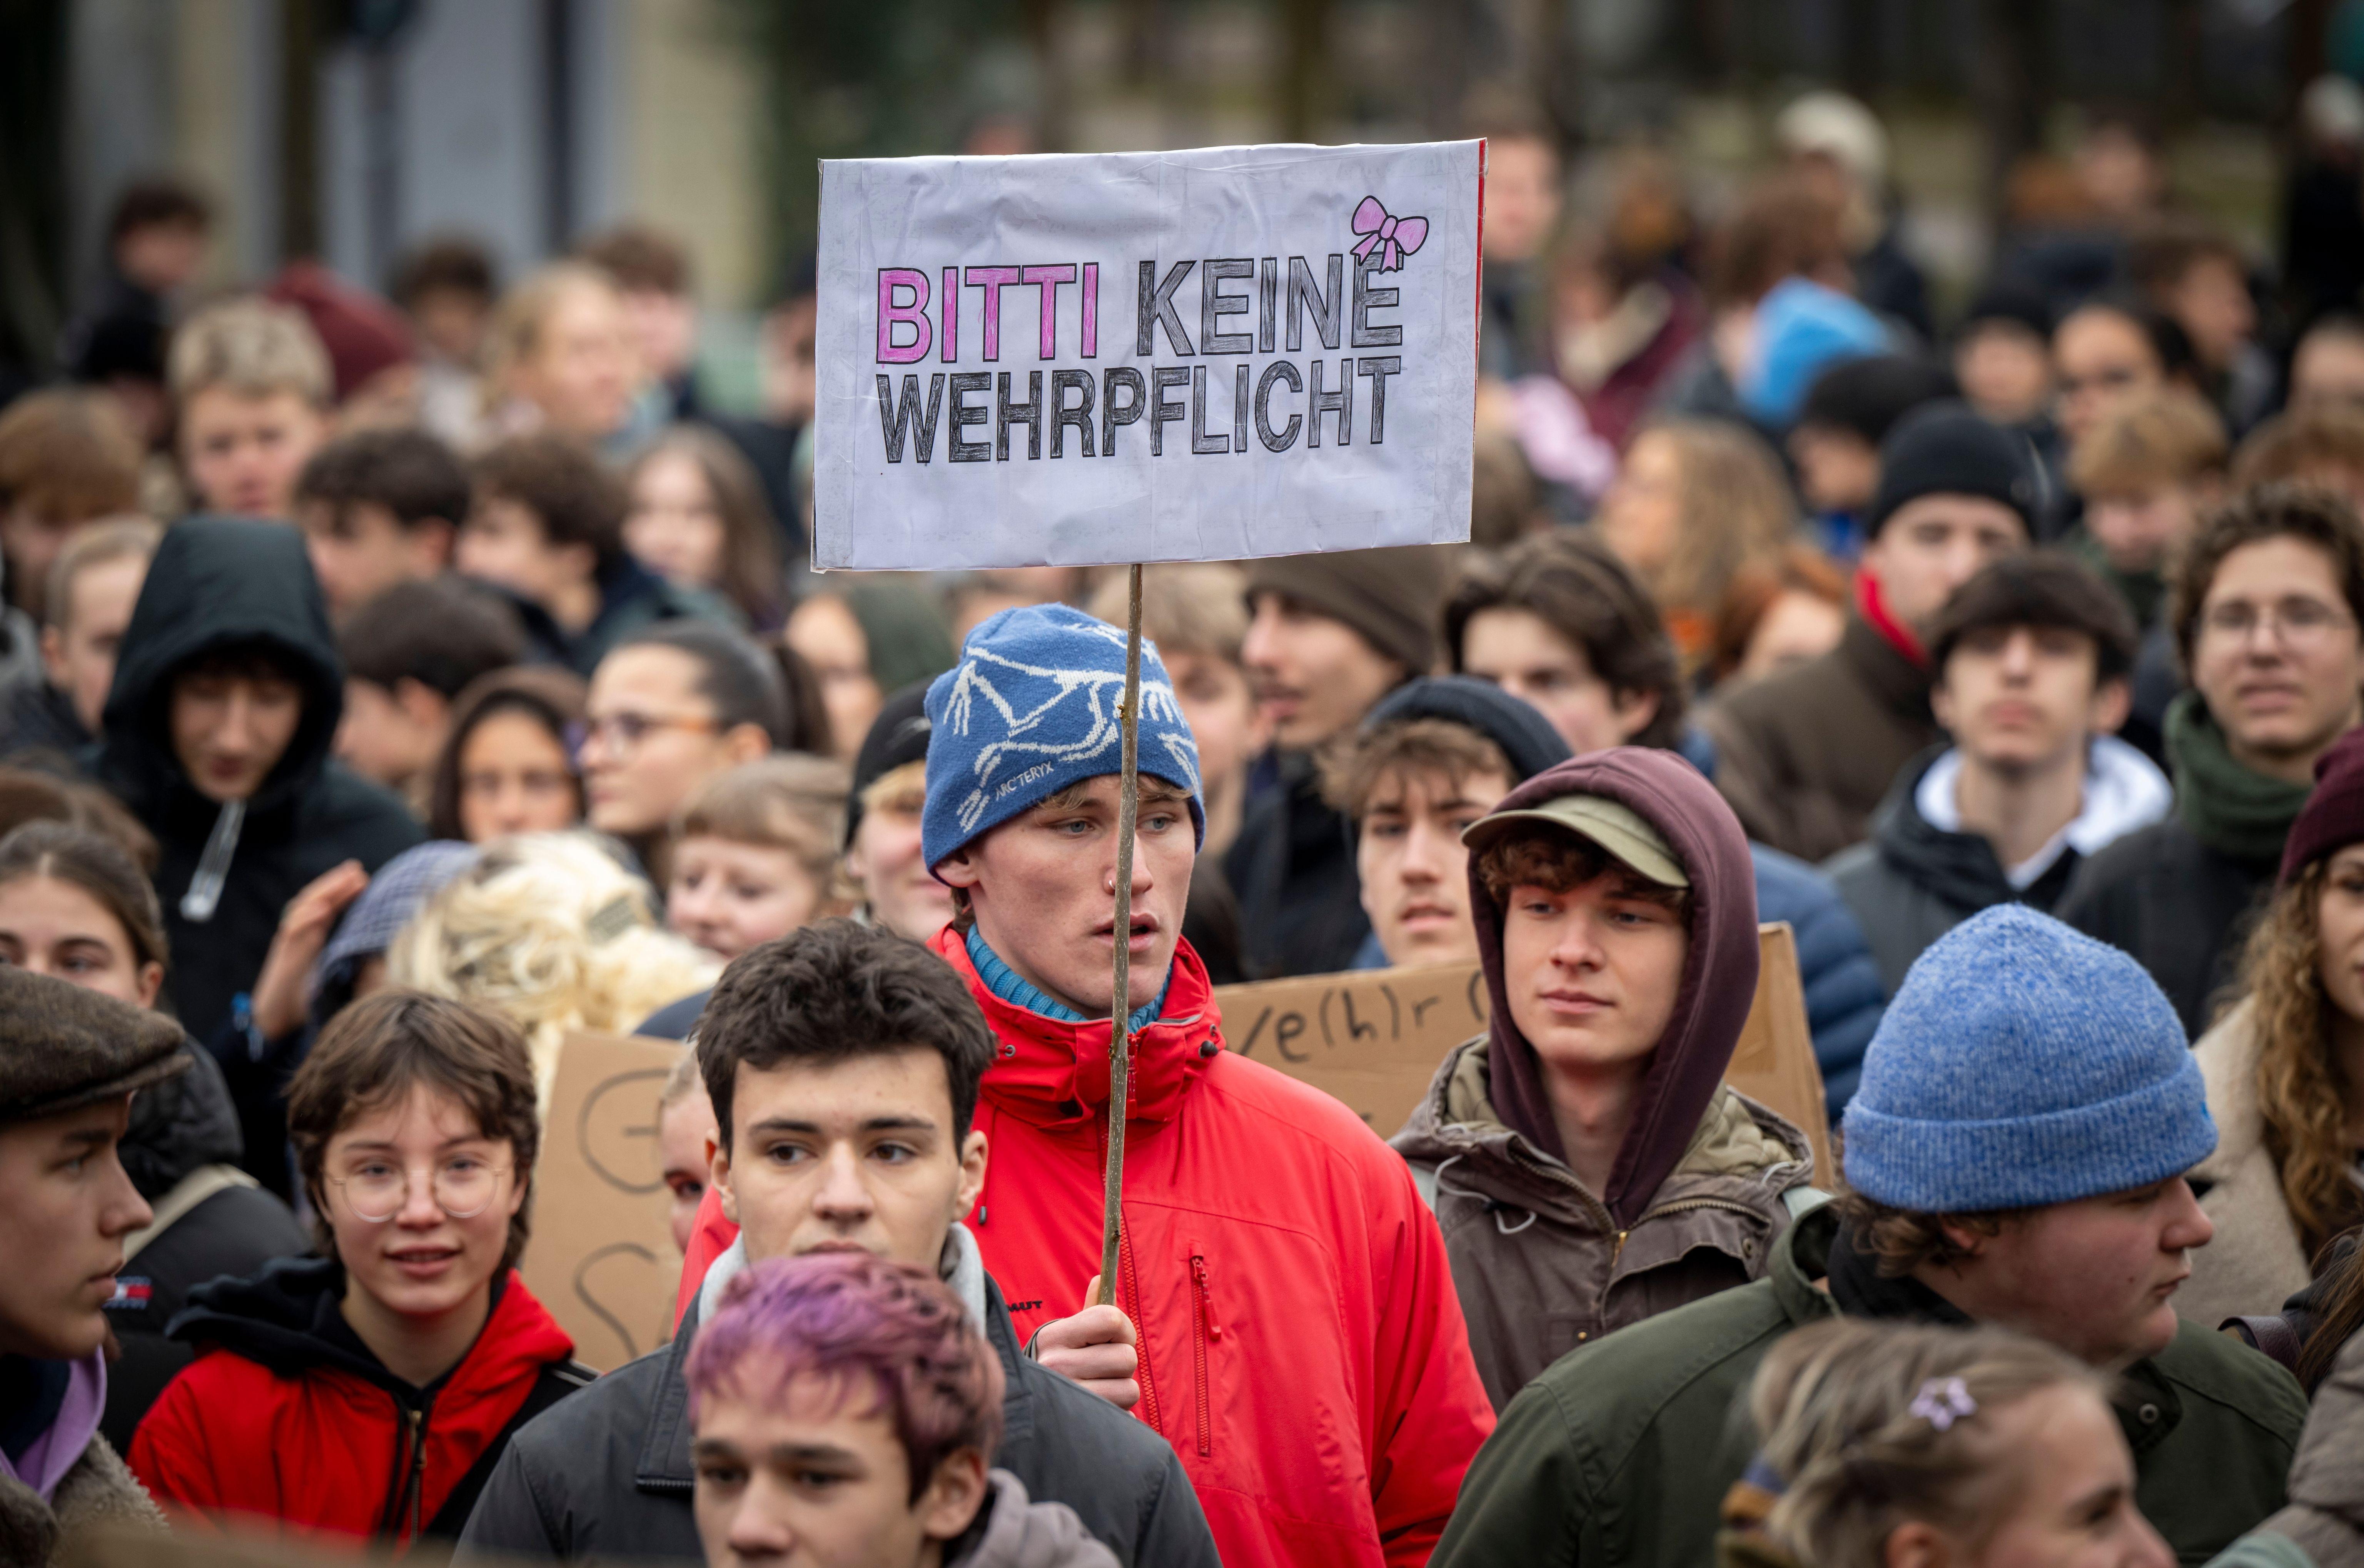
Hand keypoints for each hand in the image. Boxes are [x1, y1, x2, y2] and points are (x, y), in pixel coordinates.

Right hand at [249, 860, 369, 1040]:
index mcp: (312, 938)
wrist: (276, 1019)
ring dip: (325, 892)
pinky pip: (292, 932)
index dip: (343, 892)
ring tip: (346, 878)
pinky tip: (322, 908)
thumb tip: (384, 959)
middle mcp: (300, 935)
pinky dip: (306, 918)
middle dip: (335, 883)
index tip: (364, 878)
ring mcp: (290, 943)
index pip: (328, 907)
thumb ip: (351, 963)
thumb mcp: (333, 975)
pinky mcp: (283, 956)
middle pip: (316, 900)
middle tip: (357, 868)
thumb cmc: (306, 999)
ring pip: (304, 909)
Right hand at [1031, 1274, 1138, 1409]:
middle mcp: (1055, 1366)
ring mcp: (1067, 1398)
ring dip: (1121, 1389)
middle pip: (1127, 1357)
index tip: (1117, 1338)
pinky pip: (1125, 1415)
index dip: (1124, 1329)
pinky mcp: (1080, 1426)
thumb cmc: (1058, 1364)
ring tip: (1100, 1389)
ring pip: (1130, 1389)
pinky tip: (1098, 1409)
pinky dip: (1119, 1413)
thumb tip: (1101, 1277)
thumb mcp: (1065, 1336)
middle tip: (1105, 1368)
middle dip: (1122, 1363)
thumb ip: (1089, 1311)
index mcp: (1052, 1336)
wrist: (1024, 1406)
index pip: (1110, 1319)